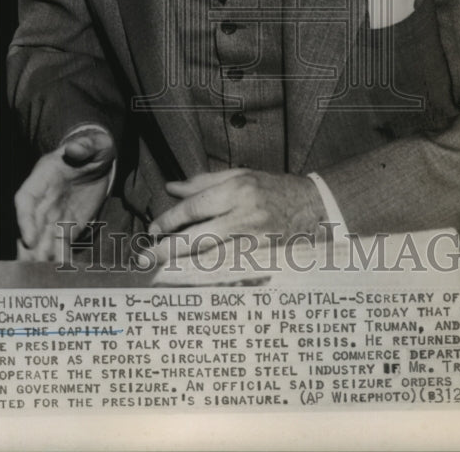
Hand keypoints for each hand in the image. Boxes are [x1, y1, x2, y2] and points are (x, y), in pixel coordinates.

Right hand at [14, 127, 114, 261]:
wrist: (100, 158)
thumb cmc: (94, 147)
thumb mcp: (94, 143)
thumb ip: (84, 146)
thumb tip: (74, 148)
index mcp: (44, 176)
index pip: (26, 199)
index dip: (24, 219)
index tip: (28, 237)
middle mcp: (44, 198)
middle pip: (31, 226)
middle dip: (29, 247)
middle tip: (29, 269)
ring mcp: (54, 214)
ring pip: (42, 239)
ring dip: (40, 257)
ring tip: (39, 278)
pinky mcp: (68, 225)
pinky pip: (61, 244)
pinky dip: (60, 258)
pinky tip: (60, 274)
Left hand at [144, 168, 327, 263]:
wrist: (313, 207)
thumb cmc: (272, 188)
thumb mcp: (240, 175)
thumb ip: (204, 182)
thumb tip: (172, 188)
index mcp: (238, 190)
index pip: (195, 207)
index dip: (170, 219)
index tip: (154, 228)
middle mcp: (245, 216)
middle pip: (199, 238)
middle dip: (169, 249)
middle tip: (146, 258)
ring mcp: (256, 242)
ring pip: (212, 260)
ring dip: (184, 267)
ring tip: (161, 272)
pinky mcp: (263, 260)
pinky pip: (230, 273)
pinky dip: (209, 279)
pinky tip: (191, 283)